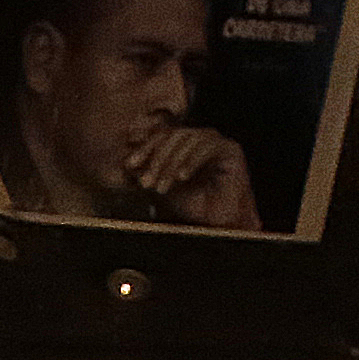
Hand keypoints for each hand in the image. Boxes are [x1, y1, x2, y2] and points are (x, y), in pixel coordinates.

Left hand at [135, 120, 261, 229]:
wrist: (218, 223)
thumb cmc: (193, 207)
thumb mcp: (163, 187)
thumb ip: (148, 172)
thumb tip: (127, 161)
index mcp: (185, 144)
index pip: (162, 137)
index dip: (146, 148)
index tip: (130, 164)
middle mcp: (201, 139)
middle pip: (174, 136)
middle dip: (157, 159)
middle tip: (146, 182)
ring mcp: (217, 142)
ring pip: (189, 140)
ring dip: (172, 163)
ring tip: (162, 187)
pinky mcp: (231, 149)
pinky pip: (208, 147)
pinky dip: (192, 161)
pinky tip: (182, 177)